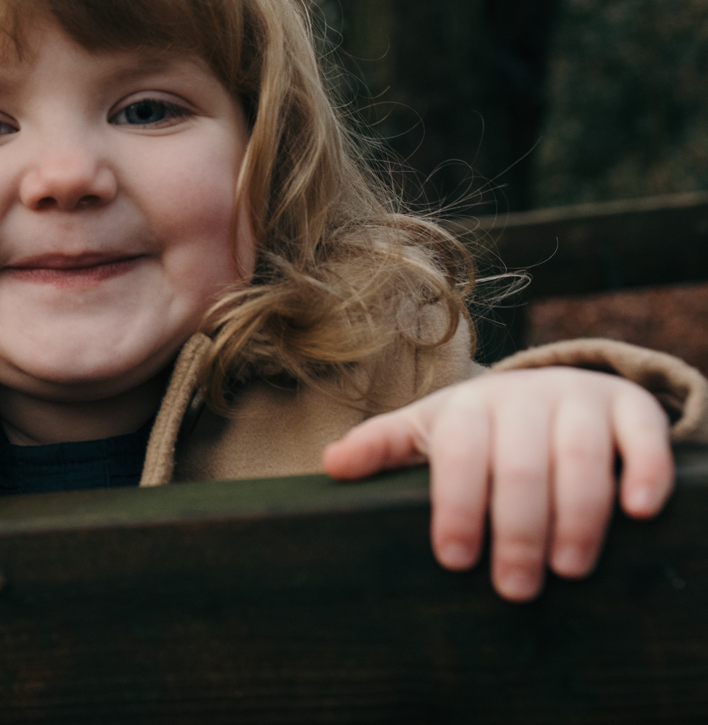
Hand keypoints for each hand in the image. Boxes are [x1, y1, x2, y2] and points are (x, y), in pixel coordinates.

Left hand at [322, 366, 672, 601]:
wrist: (552, 391)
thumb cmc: (480, 429)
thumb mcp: (428, 432)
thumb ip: (383, 447)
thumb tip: (330, 465)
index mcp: (468, 407)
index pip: (458, 454)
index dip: (456, 505)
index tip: (454, 559)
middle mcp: (523, 398)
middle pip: (520, 464)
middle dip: (516, 529)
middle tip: (514, 586)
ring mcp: (578, 400)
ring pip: (579, 455)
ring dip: (577, 514)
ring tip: (569, 568)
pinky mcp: (629, 408)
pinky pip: (642, 435)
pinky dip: (645, 471)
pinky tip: (639, 512)